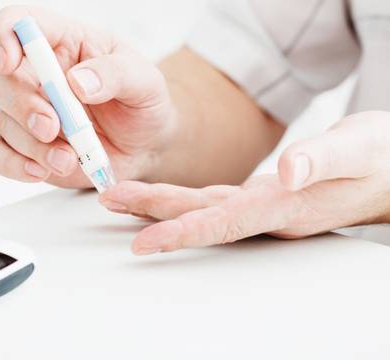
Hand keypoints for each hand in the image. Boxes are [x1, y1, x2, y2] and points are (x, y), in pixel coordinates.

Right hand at [0, 6, 174, 187]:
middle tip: (52, 127)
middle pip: (1, 79)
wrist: (147, 144)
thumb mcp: (145, 81)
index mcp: (64, 43)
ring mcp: (29, 111)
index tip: (10, 61)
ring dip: (32, 144)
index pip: (19, 22)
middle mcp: (38, 75)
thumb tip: (78, 82)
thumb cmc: (143, 103)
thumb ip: (116, 74)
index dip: (4, 36)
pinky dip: (12, 164)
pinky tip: (40, 170)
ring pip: (4, 121)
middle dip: (23, 106)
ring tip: (69, 159)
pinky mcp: (27, 145)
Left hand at [99, 111, 389, 254]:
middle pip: (200, 216)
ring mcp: (260, 207)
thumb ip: (323, 159)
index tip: (145, 243)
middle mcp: (266, 213)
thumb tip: (289, 168)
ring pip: (201, 208)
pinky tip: (162, 198)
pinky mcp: (259, 197)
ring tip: (120, 196)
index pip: (225, 224)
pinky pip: (212, 201)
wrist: (389, 168)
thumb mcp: (358, 149)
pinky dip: (181, 199)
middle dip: (152, 212)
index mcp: (286, 206)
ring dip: (158, 204)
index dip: (183, 233)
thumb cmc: (377, 158)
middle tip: (110, 200)